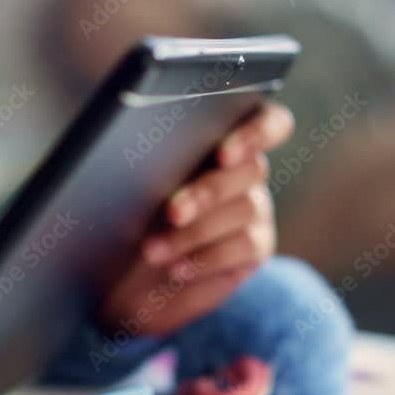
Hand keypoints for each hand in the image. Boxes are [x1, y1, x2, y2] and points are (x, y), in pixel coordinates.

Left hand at [99, 103, 294, 335]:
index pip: (267, 121)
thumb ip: (145, 162)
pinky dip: (206, 258)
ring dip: (195, 231)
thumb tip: (135, 154)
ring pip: (246, 209)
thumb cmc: (127, 216)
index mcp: (220, 140)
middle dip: (207, 192)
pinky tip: (176, 268)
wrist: (128, 273)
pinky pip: (245, 247)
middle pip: (250, 169)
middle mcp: (246, 171)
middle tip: (171, 212)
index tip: (224, 153)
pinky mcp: (256, 247)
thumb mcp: (127, 189)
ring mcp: (255, 209)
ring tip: (151, 250)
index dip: (256, 132)